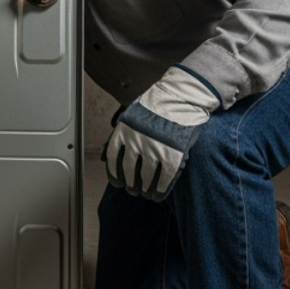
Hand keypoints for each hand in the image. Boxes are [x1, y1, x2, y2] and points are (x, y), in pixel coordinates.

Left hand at [102, 65, 220, 200]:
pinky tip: (160, 194)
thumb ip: (122, 132)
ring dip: (145, 189)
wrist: (182, 94)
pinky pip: (165, 178)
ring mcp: (154, 148)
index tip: (117, 182)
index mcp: (124, 129)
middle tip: (134, 190)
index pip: (113, 158)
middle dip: (130, 184)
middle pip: (129, 171)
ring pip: (146, 177)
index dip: (114, 174)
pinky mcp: (172, 153)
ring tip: (147, 194)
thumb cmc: (159, 103)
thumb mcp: (132, 113)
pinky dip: (162, 188)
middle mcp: (136, 140)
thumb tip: (107, 154)